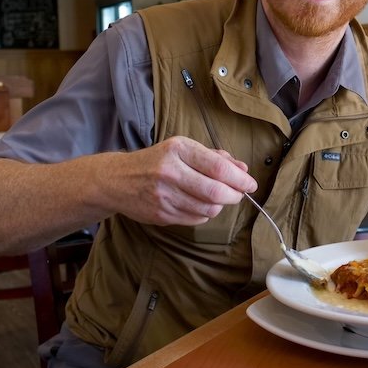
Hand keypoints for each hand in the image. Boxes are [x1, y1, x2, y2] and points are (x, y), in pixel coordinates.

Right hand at [100, 136, 257, 226]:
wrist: (117, 180)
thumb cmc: (157, 161)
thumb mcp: (183, 149)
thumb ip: (214, 157)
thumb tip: (243, 169)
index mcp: (178, 150)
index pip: (218, 167)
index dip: (240, 178)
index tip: (250, 184)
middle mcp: (170, 172)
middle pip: (215, 191)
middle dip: (235, 195)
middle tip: (239, 194)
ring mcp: (164, 196)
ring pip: (208, 208)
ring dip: (220, 205)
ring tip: (218, 198)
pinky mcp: (161, 214)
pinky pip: (195, 219)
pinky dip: (205, 213)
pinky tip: (200, 205)